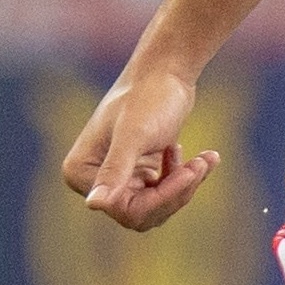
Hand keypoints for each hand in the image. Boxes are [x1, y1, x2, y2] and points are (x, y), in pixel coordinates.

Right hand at [63, 68, 219, 232]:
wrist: (167, 71)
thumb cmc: (149, 96)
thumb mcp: (133, 135)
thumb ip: (114, 170)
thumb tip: (94, 205)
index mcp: (80, 172)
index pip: (125, 210)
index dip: (162, 198)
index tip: (190, 173)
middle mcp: (92, 179)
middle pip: (142, 213)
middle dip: (176, 192)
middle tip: (200, 166)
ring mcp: (116, 177)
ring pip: (157, 206)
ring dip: (185, 185)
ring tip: (204, 159)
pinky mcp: (137, 172)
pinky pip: (164, 192)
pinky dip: (185, 178)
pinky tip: (200, 156)